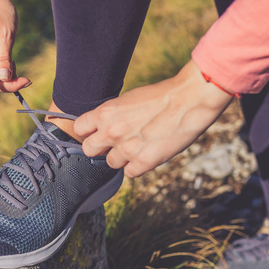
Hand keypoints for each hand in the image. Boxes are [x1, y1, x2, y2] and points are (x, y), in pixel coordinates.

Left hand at [74, 60, 232, 177]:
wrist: (189, 100)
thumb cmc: (161, 96)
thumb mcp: (129, 99)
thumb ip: (112, 115)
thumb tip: (104, 127)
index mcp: (105, 113)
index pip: (79, 128)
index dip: (88, 132)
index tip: (96, 132)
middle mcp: (111, 132)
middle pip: (88, 150)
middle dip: (100, 148)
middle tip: (114, 143)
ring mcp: (126, 149)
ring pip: (111, 163)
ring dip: (122, 157)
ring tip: (139, 145)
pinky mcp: (143, 163)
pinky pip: (130, 172)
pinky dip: (138, 166)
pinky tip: (149, 153)